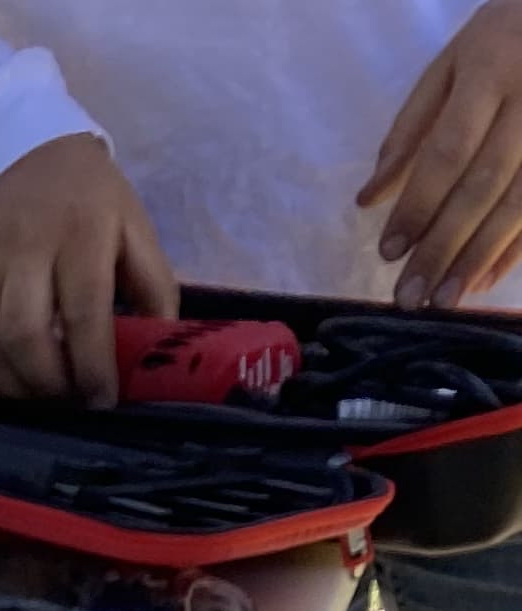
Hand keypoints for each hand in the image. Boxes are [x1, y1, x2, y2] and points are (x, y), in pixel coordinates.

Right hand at [0, 134, 178, 405]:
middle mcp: (25, 252)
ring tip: (41, 404)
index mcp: (80, 234)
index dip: (93, 368)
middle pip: (25, 338)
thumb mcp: (131, 224)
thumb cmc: (85, 197)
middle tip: (70, 405)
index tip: (103, 402)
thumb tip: (155, 350)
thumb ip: (151, 285)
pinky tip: (8, 392)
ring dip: (14, 391)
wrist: (12, 153)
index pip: (84, 313)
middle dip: (49, 386)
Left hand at [361, 1, 521, 309]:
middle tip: (410, 297)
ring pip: (518, 204)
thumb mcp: (448, 68)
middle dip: (444, 246)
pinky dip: (513, 250)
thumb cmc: (498, 43)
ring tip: (443, 301)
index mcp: (490, 72)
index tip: (389, 251)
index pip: (449, 150)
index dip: (419, 205)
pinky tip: (483, 280)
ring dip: (478, 259)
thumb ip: (409, 131)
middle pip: (483, 186)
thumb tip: (368, 199)